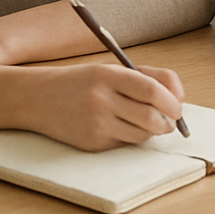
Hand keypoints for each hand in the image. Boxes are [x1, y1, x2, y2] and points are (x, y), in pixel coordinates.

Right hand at [22, 63, 185, 151]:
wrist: (36, 98)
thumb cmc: (80, 82)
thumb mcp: (110, 69)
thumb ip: (146, 77)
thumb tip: (178, 96)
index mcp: (108, 75)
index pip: (152, 90)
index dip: (172, 101)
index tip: (178, 106)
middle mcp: (101, 100)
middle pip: (151, 117)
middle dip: (168, 122)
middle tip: (170, 120)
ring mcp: (95, 124)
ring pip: (141, 135)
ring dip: (152, 131)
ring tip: (147, 122)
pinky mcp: (90, 143)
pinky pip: (124, 143)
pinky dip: (131, 137)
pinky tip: (120, 126)